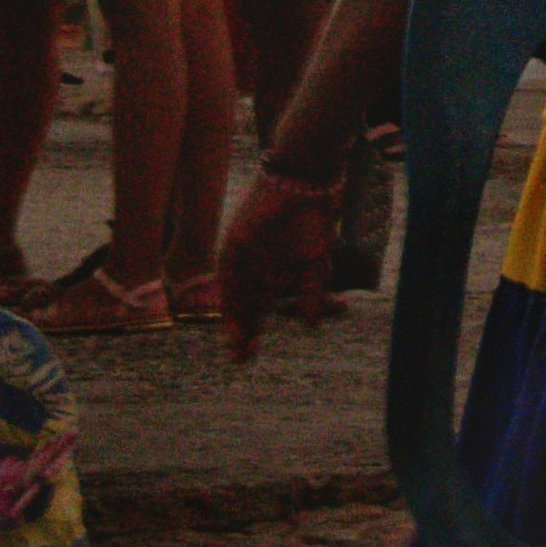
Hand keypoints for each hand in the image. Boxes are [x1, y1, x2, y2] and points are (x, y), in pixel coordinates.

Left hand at [216, 166, 342, 363]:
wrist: (303, 187)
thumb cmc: (311, 223)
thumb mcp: (316, 266)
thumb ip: (312, 295)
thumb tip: (310, 326)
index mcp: (269, 278)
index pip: (254, 313)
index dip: (250, 335)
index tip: (247, 358)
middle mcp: (251, 272)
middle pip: (241, 309)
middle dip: (240, 334)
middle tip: (240, 359)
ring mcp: (241, 258)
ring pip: (232, 295)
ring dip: (233, 319)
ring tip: (235, 341)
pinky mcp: (235, 243)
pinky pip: (228, 271)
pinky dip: (230, 290)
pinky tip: (232, 310)